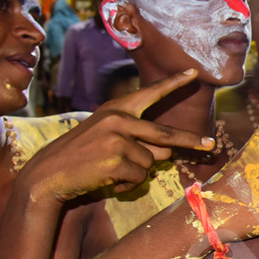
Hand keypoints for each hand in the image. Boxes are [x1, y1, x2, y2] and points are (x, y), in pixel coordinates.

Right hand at [21, 70, 214, 202]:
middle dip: (190, 142)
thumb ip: (137, 138)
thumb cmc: (81, 156)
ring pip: (150, 162)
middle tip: (211, 145)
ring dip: (136, 172)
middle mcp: (118, 119)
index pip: (150, 93)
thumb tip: (169, 150)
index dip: (174, 83)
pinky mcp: (116, 161)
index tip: (194, 73)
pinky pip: (138, 177)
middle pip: (165, 134)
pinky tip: (107, 179)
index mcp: (116, 109)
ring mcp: (117, 140)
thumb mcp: (107, 137)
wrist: (48, 174)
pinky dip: (127, 184)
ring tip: (110, 169)